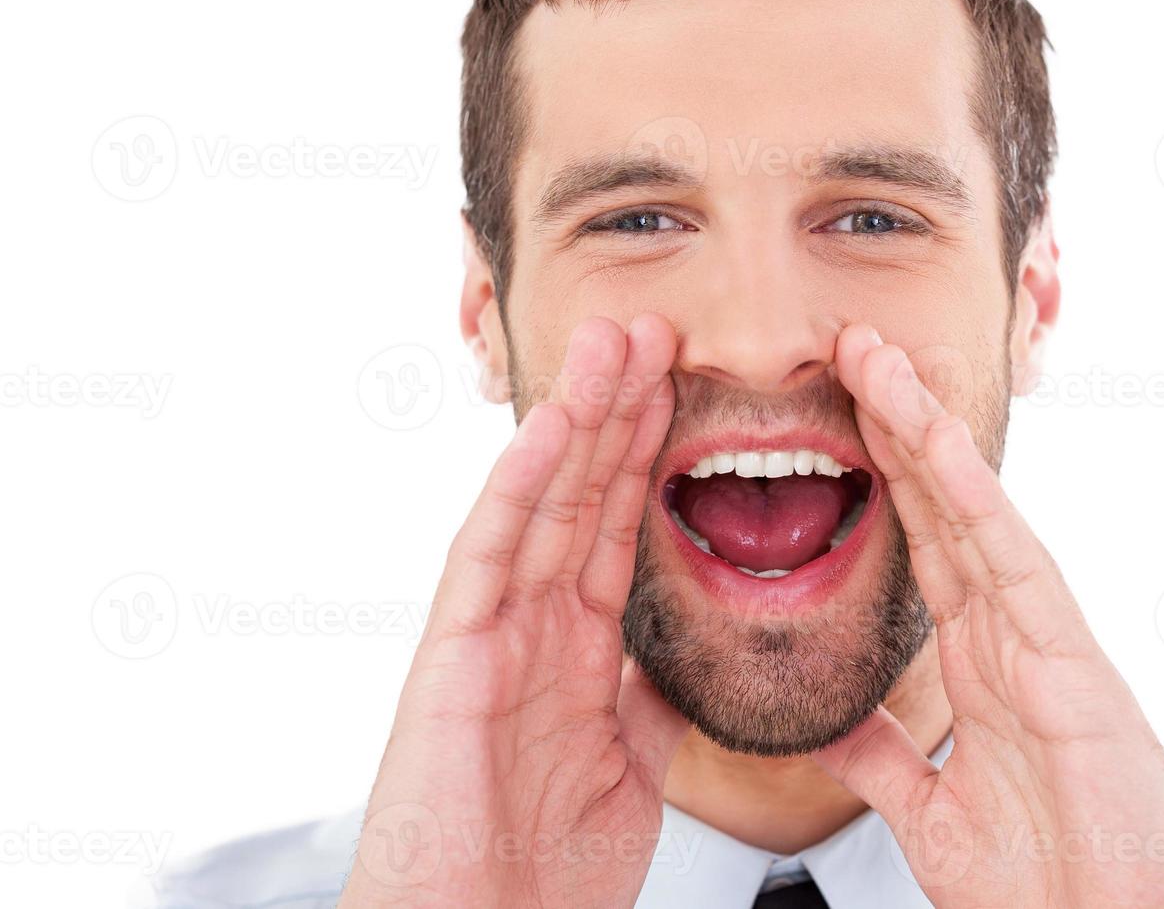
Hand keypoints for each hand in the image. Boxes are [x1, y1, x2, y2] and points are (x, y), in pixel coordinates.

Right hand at [340, 315, 688, 907]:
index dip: (652, 456)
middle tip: (657, 330)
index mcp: (577, 649)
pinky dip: (520, 486)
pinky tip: (555, 426)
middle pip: (583, 495)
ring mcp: (492, 632)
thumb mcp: (629, 767)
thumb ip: (649, 700)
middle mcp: (534, 625)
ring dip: (579, 419)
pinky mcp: (454, 655)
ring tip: (616, 342)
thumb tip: (678, 655)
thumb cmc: (542, 869)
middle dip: (621, 412)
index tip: (689, 389)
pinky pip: (490, 554)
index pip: (619, 528)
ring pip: (540, 503)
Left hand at [815, 325, 1163, 908]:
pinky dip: (975, 500)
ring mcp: (1044, 641)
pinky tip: (937, 442)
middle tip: (848, 350)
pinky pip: (1015, 564)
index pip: (918, 545)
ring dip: (924, 433)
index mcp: (979, 667)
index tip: (833, 412)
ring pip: (973, 515)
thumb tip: (831, 725)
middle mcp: (1011, 637)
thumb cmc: (1050, 889)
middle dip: (893, 427)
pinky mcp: (1074, 663)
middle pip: (940, 509)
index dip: (877, 475)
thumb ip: (884, 762)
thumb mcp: (931, 815)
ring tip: (876, 359)